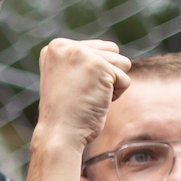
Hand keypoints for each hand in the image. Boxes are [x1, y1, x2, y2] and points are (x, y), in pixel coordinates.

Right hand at [34, 38, 129, 154]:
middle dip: (105, 75)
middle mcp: (65, 46)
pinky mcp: (99, 66)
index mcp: (55, 47)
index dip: (93, 72)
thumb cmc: (65, 112)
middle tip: (81, 92)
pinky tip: (95, 102)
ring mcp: (81, 54)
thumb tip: (112, 47)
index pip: (98, 48)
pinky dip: (116, 94)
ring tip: (88, 96)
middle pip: (112, 51)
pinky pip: (125, 79)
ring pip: (121, 62)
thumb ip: (82, 59)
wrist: (59, 134)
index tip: (72, 88)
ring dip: (111, 84)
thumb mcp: (67, 76)